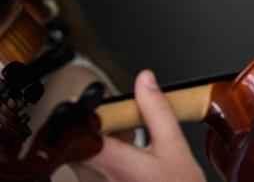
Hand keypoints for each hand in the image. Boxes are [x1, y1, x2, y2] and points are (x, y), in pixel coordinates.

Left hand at [73, 70, 205, 181]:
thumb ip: (157, 110)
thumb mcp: (175, 146)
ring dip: (100, 140)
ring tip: (129, 137)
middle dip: (96, 124)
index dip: (82, 111)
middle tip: (120, 118)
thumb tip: (145, 81)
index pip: (79, 131)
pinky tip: (129, 155)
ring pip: (82, 156)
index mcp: (114, 164)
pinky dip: (105, 156)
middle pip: (77, 141)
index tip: (95, 98)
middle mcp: (97, 179)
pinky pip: (90, 169)